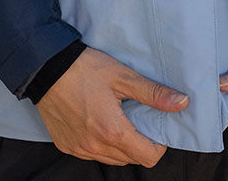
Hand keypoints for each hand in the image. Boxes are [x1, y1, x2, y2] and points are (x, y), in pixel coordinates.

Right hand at [34, 47, 188, 165]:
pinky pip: (92, 154)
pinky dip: (101, 144)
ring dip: (121, 146)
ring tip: (119, 118)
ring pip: (111, 159)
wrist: (46, 68)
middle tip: (138, 117)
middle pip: (131, 159)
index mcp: (113, 131)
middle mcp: (95, 146)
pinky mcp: (67, 146)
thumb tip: (181, 102)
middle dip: (141, 143)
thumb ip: (153, 93)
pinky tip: (99, 122)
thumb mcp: (123, 76)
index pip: (148, 157)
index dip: (159, 144)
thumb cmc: (85, 69)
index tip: (157, 125)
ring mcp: (79, 149)